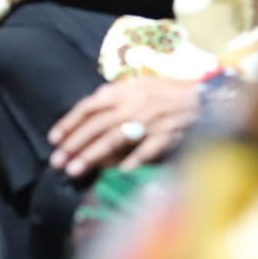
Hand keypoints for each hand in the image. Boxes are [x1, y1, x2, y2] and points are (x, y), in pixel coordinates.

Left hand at [47, 77, 200, 176]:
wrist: (203, 96)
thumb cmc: (167, 91)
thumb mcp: (137, 85)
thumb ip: (113, 97)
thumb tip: (89, 113)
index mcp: (123, 91)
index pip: (89, 106)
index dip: (69, 122)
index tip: (54, 139)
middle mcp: (132, 105)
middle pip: (97, 126)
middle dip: (74, 144)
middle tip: (57, 161)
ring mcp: (149, 122)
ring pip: (114, 140)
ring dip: (92, 156)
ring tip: (74, 170)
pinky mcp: (165, 136)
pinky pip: (144, 152)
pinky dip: (130, 162)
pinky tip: (116, 174)